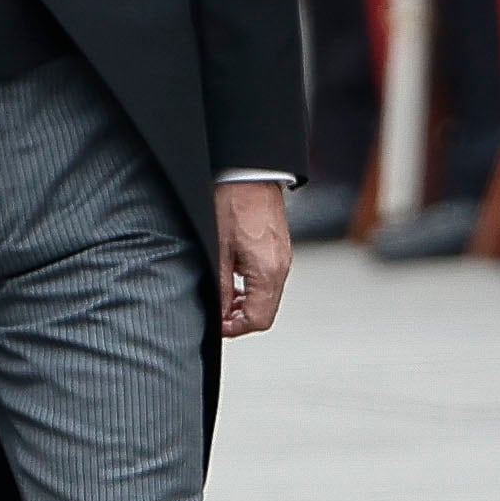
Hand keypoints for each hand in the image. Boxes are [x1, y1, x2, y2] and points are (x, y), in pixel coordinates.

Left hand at [216, 180, 292, 337]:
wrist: (248, 173)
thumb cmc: (232, 203)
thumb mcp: (218, 250)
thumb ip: (221, 286)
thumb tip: (219, 313)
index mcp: (268, 272)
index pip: (258, 320)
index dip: (234, 328)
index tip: (216, 324)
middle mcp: (281, 267)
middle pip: (265, 311)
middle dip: (239, 317)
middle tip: (217, 312)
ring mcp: (283, 258)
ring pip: (267, 297)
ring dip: (245, 302)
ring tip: (223, 295)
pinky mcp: (279, 249)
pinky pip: (269, 279)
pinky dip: (252, 287)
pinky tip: (234, 278)